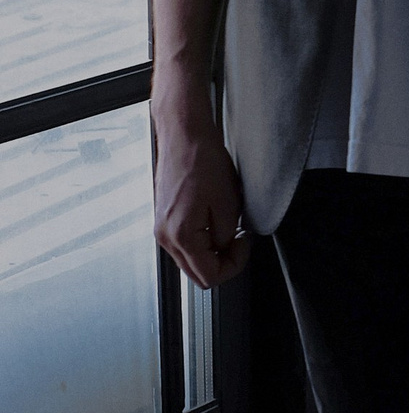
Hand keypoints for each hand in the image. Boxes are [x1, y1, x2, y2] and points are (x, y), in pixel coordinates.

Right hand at [153, 90, 250, 287]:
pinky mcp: (163, 218)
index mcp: (181, 236)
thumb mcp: (228, 203)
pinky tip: (214, 219)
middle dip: (223, 261)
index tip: (244, 244)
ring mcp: (161, 228)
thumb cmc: (202, 160)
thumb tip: (224, 247)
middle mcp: (165, 236)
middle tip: (238, 240)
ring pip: (190, 259)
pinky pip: (184, 242)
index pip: (209, 277)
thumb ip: (226, 236)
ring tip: (227, 226)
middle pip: (196, 273)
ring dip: (212, 250)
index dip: (234, 265)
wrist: (183, 135)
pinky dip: (202, 239)